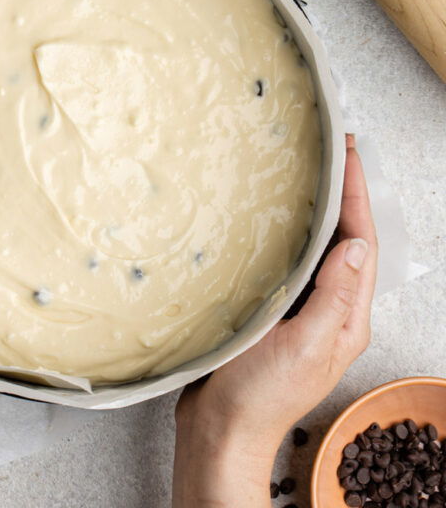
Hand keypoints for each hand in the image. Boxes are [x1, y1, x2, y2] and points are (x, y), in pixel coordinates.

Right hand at [173, 134, 377, 506]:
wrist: (220, 429)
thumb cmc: (260, 394)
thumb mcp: (305, 343)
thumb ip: (334, 296)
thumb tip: (357, 245)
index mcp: (346, 317)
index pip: (361, 243)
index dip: (357, 195)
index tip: (349, 154)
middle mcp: (329, 310)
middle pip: (343, 240)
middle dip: (342, 195)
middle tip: (330, 153)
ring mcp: (300, 310)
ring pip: (315, 249)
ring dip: (315, 211)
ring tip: (305, 175)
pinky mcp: (271, 311)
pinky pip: (287, 264)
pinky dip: (286, 235)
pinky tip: (270, 220)